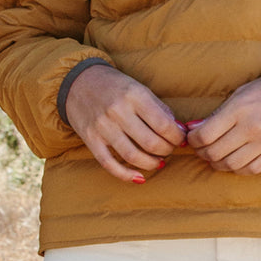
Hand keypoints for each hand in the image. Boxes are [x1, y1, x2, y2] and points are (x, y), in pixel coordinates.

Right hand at [64, 64, 186, 183]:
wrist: (78, 82)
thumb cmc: (115, 86)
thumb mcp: (139, 88)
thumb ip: (159, 108)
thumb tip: (179, 130)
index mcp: (134, 95)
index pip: (164, 124)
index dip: (177, 137)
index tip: (181, 139)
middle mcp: (118, 111)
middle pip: (151, 143)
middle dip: (167, 150)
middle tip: (170, 149)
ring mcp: (102, 126)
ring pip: (133, 156)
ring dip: (151, 164)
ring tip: (159, 162)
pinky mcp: (90, 139)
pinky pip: (109, 163)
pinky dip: (126, 175)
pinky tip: (140, 178)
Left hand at [185, 69, 260, 174]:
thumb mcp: (241, 93)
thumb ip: (219, 113)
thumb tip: (195, 129)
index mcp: (239, 109)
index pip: (205, 134)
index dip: (193, 140)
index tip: (193, 138)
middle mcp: (251, 128)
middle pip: (215, 152)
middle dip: (202, 153)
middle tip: (201, 149)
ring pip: (230, 165)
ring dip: (217, 164)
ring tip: (215, 157)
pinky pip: (251, 169)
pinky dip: (237, 169)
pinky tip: (234, 162)